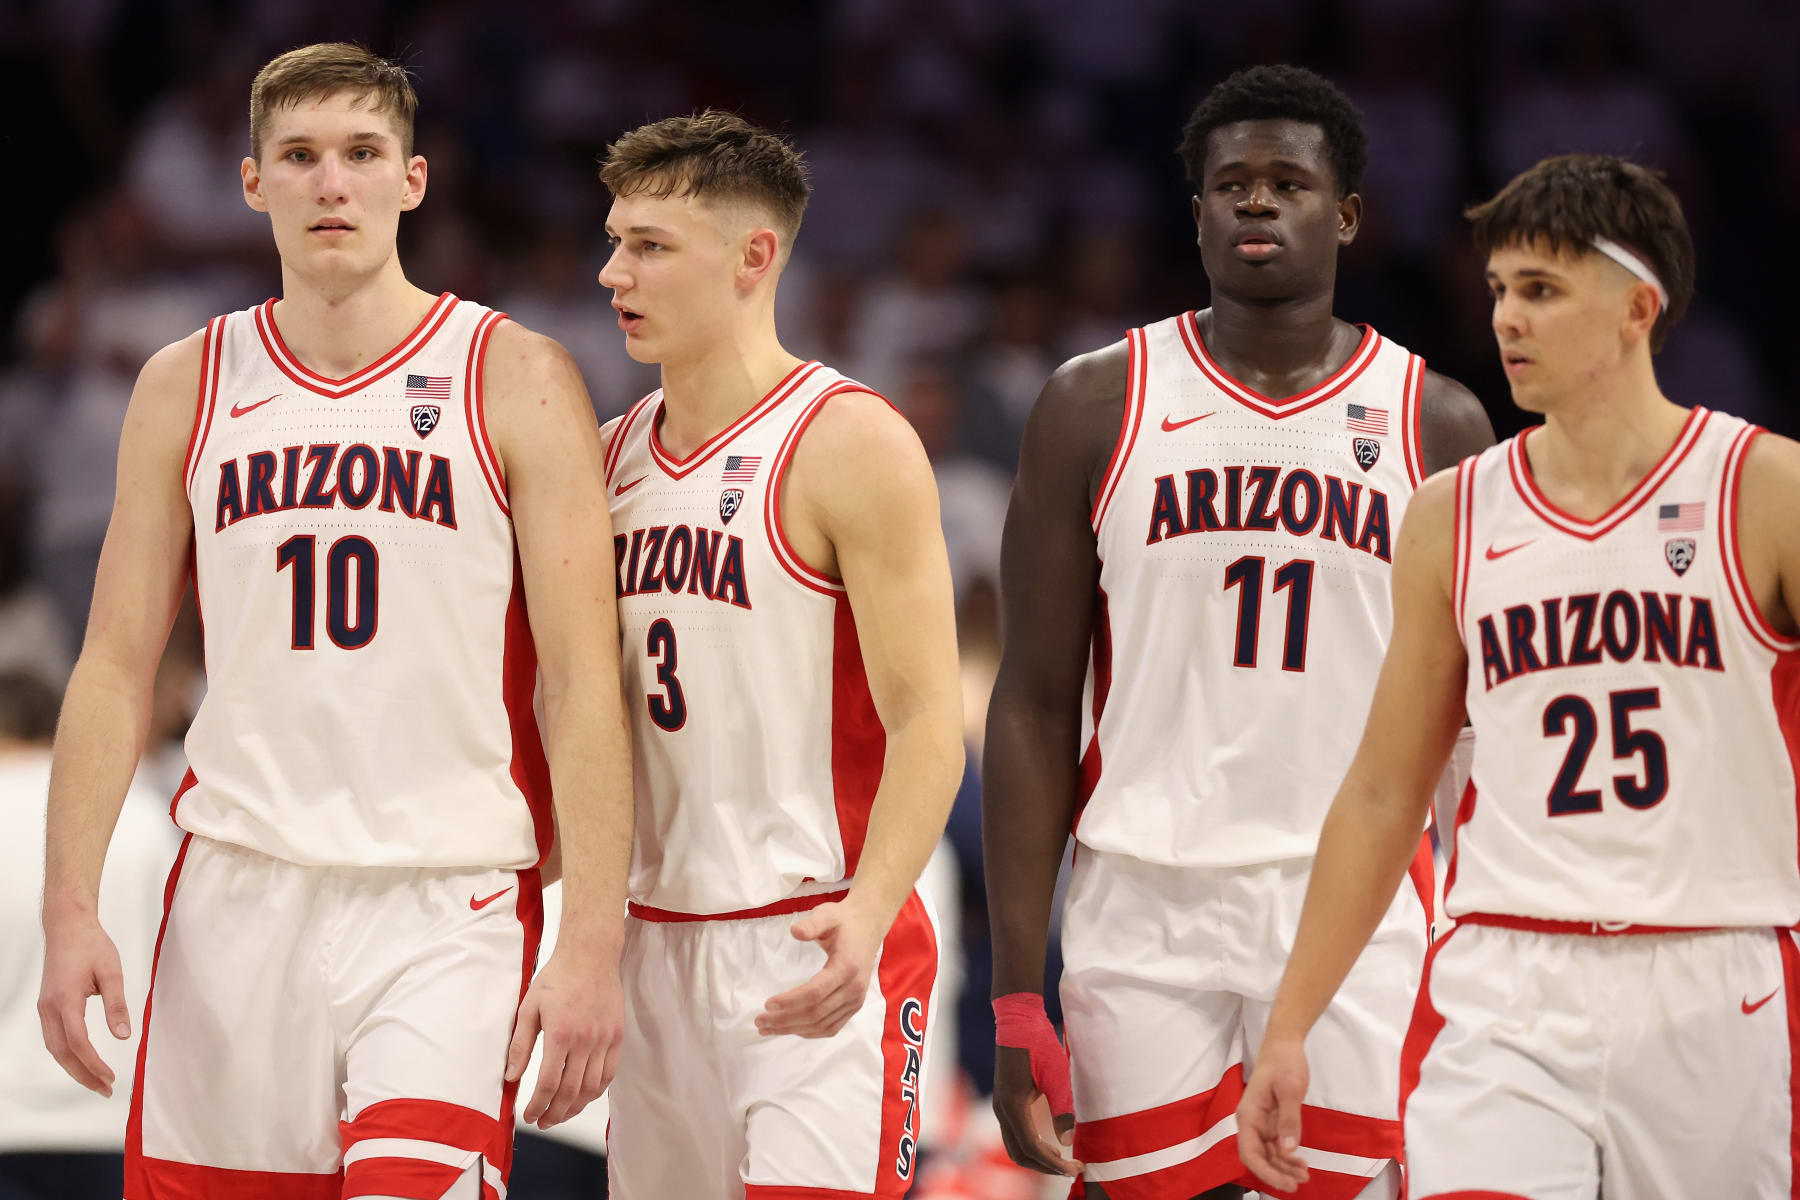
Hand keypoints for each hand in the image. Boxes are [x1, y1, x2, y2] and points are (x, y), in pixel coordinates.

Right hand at [38, 910, 130, 1097]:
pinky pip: (54, 1038)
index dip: (94, 1064)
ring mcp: (45, 1008)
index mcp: (65, 1000)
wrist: (68, 926)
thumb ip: (117, 1005)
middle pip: (63, 1052)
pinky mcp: (47, 1006)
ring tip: (97, 1081)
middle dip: (83, 1075)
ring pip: (55, 1048)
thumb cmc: (91, 945)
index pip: (78, 1043)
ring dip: (74, 1067)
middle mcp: (49, 1008)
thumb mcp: (112, 972)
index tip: (112, 1078)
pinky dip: (67, 1054)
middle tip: (105, 1089)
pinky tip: (82, 1060)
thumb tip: (125, 1036)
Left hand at [505, 944, 623, 1128]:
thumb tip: (511, 1076)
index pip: (548, 1084)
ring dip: (576, 1108)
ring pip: (592, 1088)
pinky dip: (596, 1091)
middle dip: (555, 1113)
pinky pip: (609, 1073)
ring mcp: (604, 1039)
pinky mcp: (617, 1036)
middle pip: (571, 1092)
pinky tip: (584, 1097)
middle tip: (543, 1122)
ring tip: (561, 1114)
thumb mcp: (529, 1008)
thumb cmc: (557, 977)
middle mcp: (585, 1040)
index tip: (529, 1116)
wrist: (590, 955)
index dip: (537, 1106)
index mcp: (560, 1034)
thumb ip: (520, 1045)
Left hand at [757, 897, 885, 1037]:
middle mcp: (854, 988)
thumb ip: (812, 923)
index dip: (790, 1001)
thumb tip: (794, 931)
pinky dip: (809, 1032)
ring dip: (792, 1029)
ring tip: (767, 1028)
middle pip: (816, 1013)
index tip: (767, 1003)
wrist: (867, 928)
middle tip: (759, 1021)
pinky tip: (791, 1029)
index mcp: (846, 967)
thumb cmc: (843, 922)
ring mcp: (855, 1000)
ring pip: (821, 1024)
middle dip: (785, 1020)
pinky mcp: (854, 1007)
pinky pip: (831, 1028)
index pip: (815, 992)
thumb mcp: (828, 914)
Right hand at [993, 1045, 1081, 1175]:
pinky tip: (1050, 1143)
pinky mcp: (1004, 1101)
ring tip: (1064, 1160)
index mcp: (1013, 1104)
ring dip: (1038, 1158)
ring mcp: (1000, 1105)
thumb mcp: (1056, 1075)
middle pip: (1020, 1153)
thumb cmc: (1039, 1043)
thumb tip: (1067, 1142)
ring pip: (1015, 1146)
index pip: (1031, 1148)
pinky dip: (1031, 1146)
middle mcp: (1002, 1109)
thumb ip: (1061, 1109)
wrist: (1018, 1019)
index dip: (1053, 1163)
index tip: (1074, 1169)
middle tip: (1072, 1169)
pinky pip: (1014, 1134)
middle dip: (1045, 1167)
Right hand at [1237, 1035, 1310, 1191]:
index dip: (1265, 1172)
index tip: (1286, 1183)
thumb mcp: (1290, 1089)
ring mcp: (1261, 1122)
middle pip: (1258, 1157)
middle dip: (1277, 1173)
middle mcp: (1251, 1122)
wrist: (1284, 1044)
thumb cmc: (1284, 1063)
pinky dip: (1287, 1156)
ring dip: (1283, 1167)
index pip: (1250, 1152)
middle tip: (1299, 1183)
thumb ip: (1289, 1119)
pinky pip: (1276, 1145)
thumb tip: (1288, 1150)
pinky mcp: (1271, 1120)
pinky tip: (1301, 1162)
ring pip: (1268, 1154)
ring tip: (1305, 1175)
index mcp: (1249, 1115)